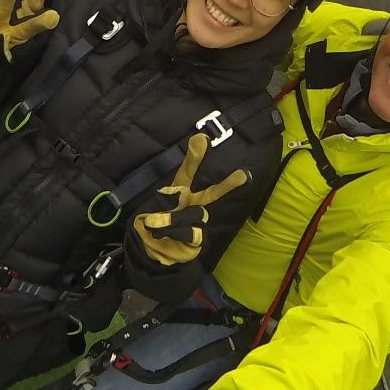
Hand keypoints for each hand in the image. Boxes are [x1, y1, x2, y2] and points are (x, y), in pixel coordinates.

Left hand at [130, 133, 250, 267]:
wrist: (149, 252)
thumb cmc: (149, 225)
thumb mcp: (148, 209)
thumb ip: (164, 200)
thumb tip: (182, 193)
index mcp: (179, 192)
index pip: (187, 172)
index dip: (194, 156)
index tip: (201, 138)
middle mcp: (192, 204)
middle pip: (212, 193)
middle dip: (227, 184)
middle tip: (242, 174)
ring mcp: (197, 222)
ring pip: (195, 215)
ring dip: (172, 220)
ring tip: (157, 226)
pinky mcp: (198, 238)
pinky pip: (191, 232)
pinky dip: (176, 234)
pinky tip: (168, 237)